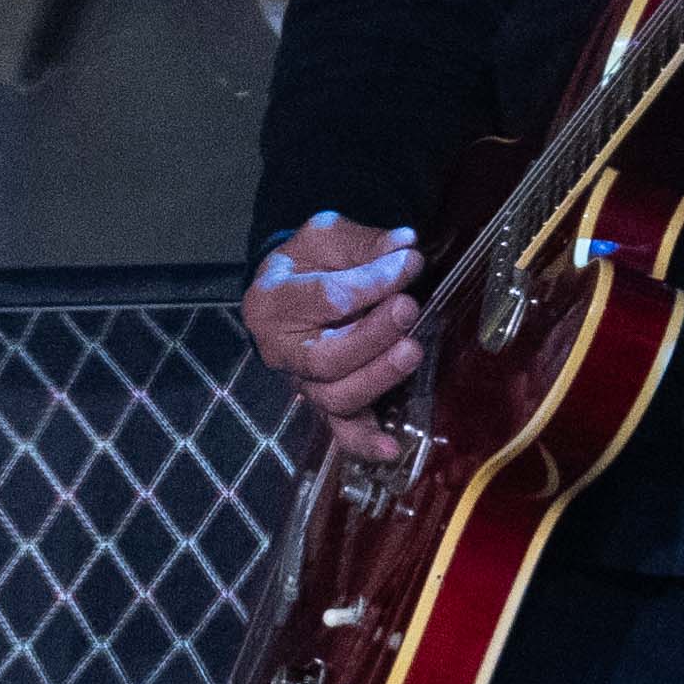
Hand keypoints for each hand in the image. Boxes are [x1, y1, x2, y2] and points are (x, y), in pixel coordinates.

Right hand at [245, 214, 425, 464]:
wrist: (289, 288)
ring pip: (335, 395)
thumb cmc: (308, 262)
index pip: (325, 297)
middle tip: (408, 307)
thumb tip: (405, 246)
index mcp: (271, 300)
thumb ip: (364, 242)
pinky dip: (366, 442)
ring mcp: (301, 381)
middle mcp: (279, 349)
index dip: (373, 281)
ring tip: (413, 350)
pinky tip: (393, 447)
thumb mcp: (326, 237)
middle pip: (326, 357)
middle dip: (372, 336)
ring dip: (379, 376)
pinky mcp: (323, 403)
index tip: (410, 263)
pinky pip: (342, 430)